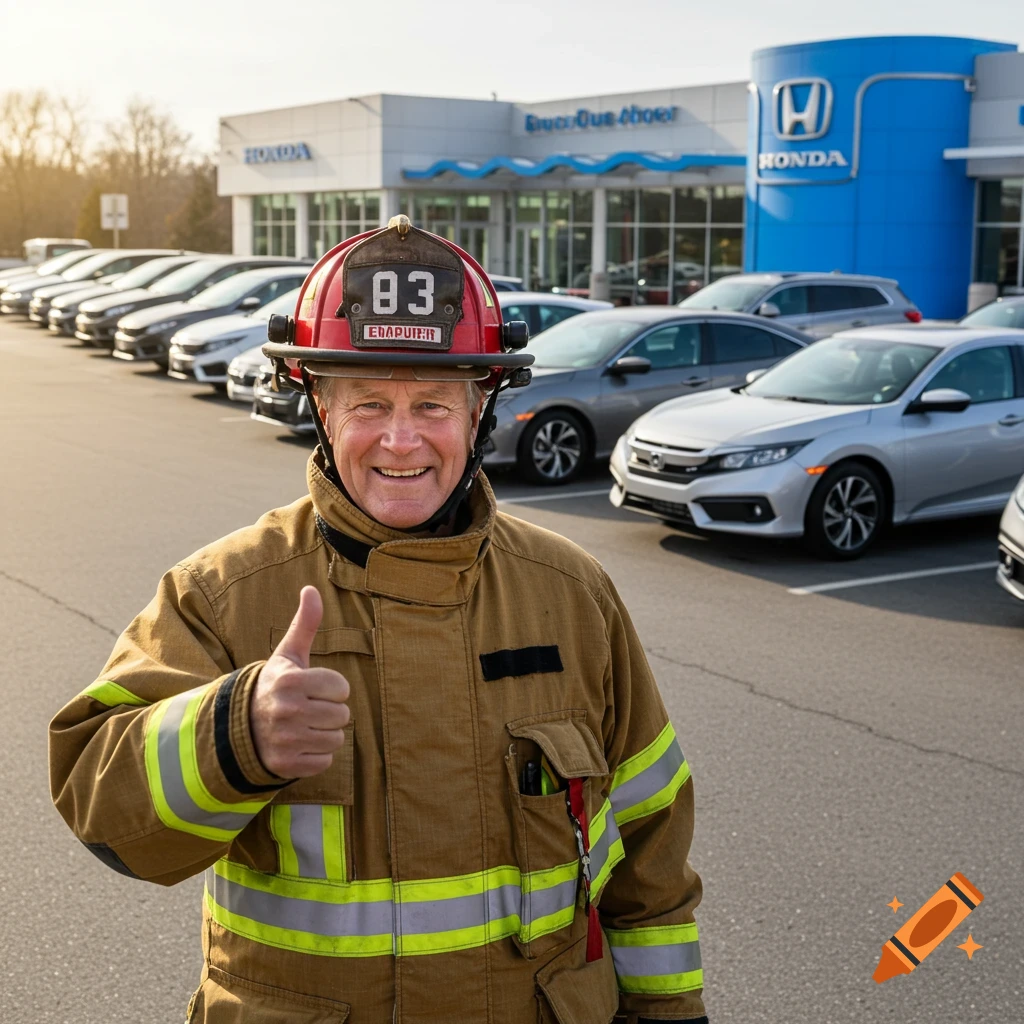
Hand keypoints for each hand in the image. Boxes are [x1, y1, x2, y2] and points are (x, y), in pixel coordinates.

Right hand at [250, 586, 350, 778]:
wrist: (239, 725)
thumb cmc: (274, 685)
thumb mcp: (287, 654)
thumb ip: (304, 623)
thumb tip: (311, 588)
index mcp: (290, 681)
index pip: (341, 687)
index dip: (332, 688)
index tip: (314, 688)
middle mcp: (287, 710)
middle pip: (342, 715)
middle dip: (330, 711)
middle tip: (309, 708)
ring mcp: (285, 739)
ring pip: (336, 739)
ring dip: (325, 734)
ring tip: (305, 726)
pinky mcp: (286, 764)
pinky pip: (325, 761)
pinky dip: (317, 755)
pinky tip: (299, 744)